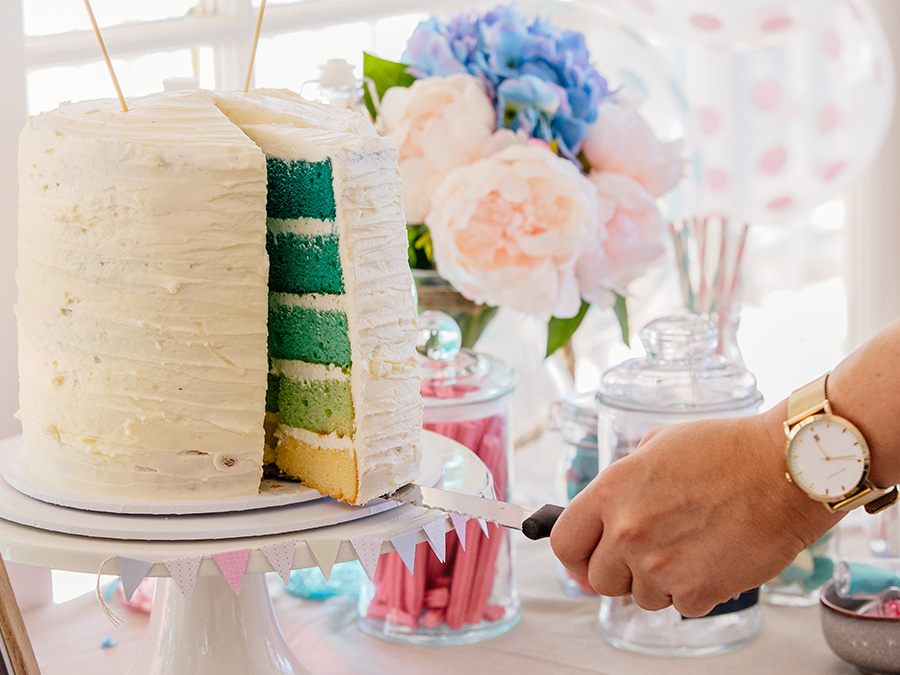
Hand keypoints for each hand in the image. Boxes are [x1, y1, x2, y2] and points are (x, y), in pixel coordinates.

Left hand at [549, 406, 841, 616]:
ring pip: (640, 597)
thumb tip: (606, 512)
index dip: (576, 553)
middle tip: (649, 551)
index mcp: (611, 491)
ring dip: (660, 581)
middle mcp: (627, 531)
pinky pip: (681, 605)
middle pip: (599, 580)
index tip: (587, 557)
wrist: (787, 470)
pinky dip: (696, 590)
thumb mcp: (657, 445)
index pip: (565, 543)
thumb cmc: (727, 450)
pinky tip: (714, 557)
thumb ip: (623, 483)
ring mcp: (660, 565)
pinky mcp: (696, 590)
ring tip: (691, 546)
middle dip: (620, 570)